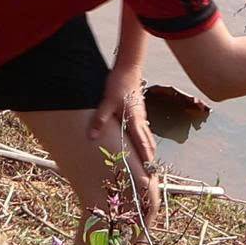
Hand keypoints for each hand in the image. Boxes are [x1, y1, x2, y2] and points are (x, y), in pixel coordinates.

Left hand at [87, 73, 160, 215]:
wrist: (129, 68)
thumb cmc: (119, 84)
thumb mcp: (107, 101)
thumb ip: (100, 119)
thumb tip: (92, 136)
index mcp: (135, 121)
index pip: (142, 145)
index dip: (146, 160)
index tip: (150, 175)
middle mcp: (141, 120)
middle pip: (148, 144)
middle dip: (150, 160)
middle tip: (152, 176)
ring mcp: (141, 116)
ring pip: (148, 137)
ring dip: (149, 151)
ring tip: (149, 164)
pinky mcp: (139, 111)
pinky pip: (144, 130)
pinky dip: (145, 140)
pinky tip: (142, 143)